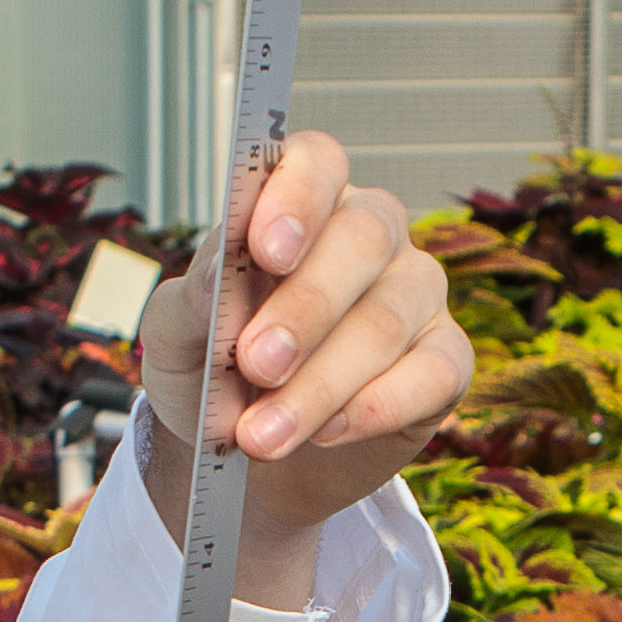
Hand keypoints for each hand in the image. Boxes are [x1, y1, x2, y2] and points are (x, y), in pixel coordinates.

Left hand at [124, 129, 472, 606]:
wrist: (248, 458)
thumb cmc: (213, 376)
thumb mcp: (177, 337)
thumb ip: (193, 300)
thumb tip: (217, 274)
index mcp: (303, 203)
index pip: (317, 163)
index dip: (298, 196)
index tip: (266, 249)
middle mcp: (371, 235)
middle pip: (363, 239)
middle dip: (305, 308)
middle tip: (256, 364)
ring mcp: (416, 294)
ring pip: (386, 319)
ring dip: (320, 383)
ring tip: (262, 434)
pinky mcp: (445, 361)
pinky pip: (431, 373)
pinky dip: (375, 407)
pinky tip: (327, 433)